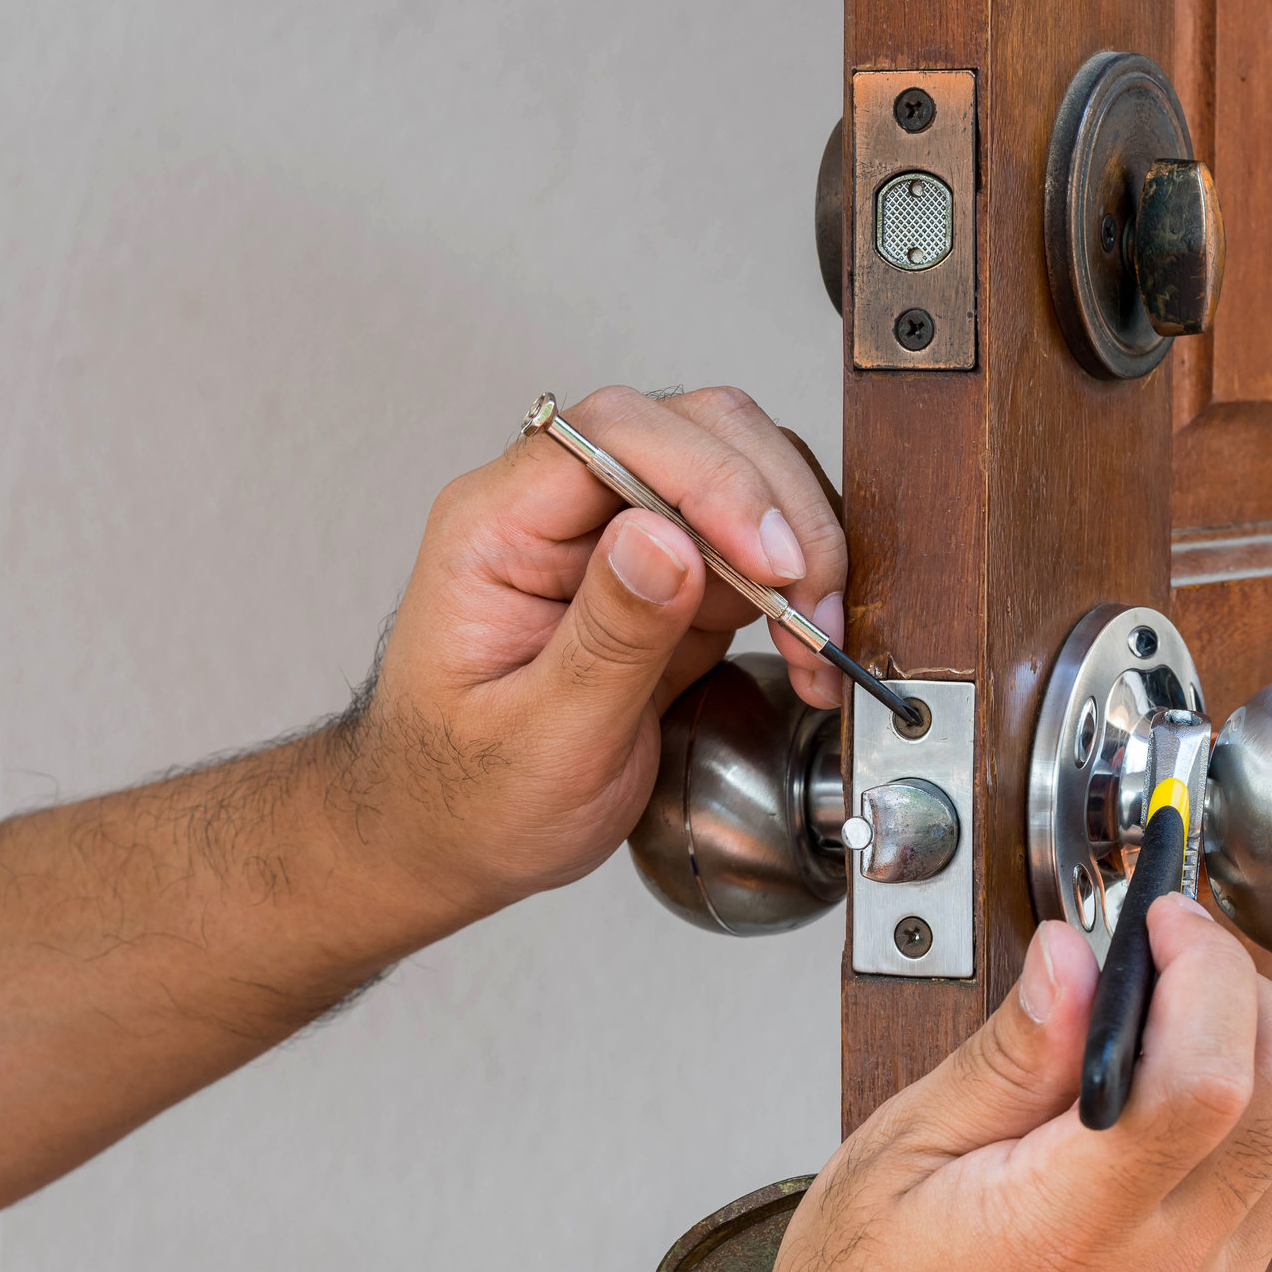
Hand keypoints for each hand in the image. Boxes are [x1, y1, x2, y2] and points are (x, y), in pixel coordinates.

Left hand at [341, 385, 847, 920]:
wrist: (456, 840)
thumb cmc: (467, 796)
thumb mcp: (537, 738)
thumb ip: (606, 638)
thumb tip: (664, 538)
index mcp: (497, 526)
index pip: (614, 434)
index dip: (710, 478)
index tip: (768, 559)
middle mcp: (560, 511)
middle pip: (694, 431)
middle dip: (773, 510)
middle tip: (810, 608)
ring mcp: (619, 539)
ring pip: (740, 477)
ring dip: (797, 548)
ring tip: (814, 642)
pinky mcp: (669, 579)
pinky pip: (751, 547)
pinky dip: (797, 590)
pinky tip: (807, 651)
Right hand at [351, 900, 1271, 1271]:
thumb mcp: (895, 1165)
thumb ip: (1006, 1056)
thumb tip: (1074, 958)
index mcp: (1073, 1235)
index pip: (1212, 1075)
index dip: (1208, 969)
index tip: (1164, 918)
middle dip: (1253, 993)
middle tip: (1174, 955)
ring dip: (1259, 1061)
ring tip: (1162, 1027)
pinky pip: (1269, 1214)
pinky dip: (1242, 1138)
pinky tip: (1155, 1122)